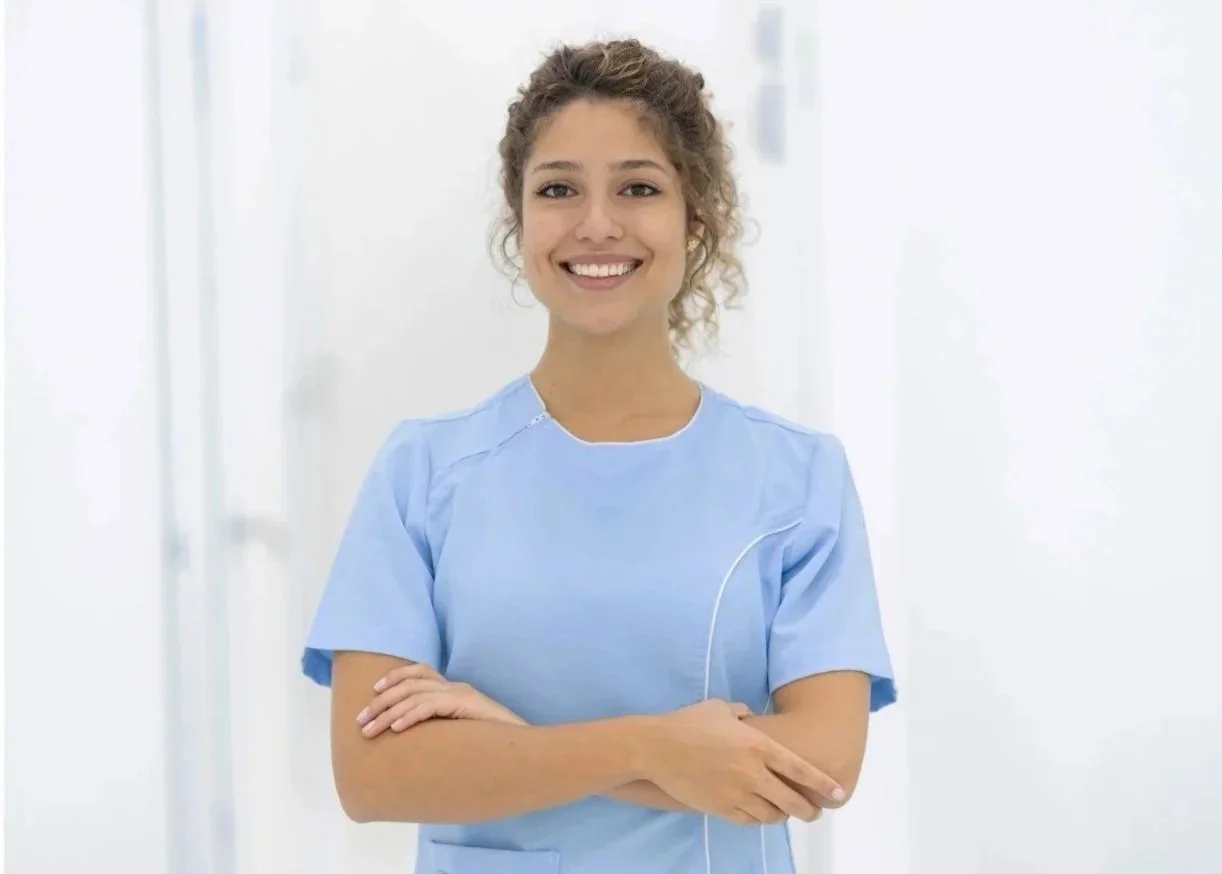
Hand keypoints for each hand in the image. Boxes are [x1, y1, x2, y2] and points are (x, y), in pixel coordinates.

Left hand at [355, 663, 526, 737]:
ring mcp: (462, 694)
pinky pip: (431, 707)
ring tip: (371, 730)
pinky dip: (410, 716)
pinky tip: (397, 729)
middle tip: (361, 721)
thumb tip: (413, 739)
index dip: (394, 677)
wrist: (524, 747)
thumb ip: (441, 727)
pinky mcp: (467, 705)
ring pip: (415, 696)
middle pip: (410, 684)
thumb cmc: (491, 744)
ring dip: (388, 713)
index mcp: (454, 689)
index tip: (372, 693)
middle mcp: (456, 687)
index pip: (419, 671)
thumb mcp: (460, 731)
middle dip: (380, 702)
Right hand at [637, 700, 842, 825]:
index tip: (838, 794)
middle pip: (792, 800)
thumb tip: (751, 718)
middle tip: (815, 812)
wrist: (657, 748)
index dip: (823, 785)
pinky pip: (748, 820)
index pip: (800, 770)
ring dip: (781, 815)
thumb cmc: (689, 722)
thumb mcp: (721, 708)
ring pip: (771, 815)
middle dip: (808, 810)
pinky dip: (758, 818)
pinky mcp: (720, 807)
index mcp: (758, 746)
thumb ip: (744, 714)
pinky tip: (759, 814)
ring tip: (784, 812)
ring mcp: (736, 793)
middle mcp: (753, 773)